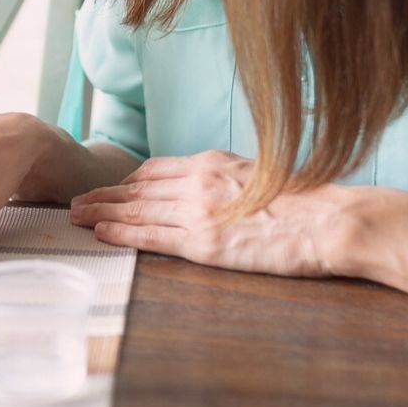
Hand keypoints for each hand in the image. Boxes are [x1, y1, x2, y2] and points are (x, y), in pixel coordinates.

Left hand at [69, 150, 360, 276]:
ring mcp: (199, 212)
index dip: (126, 179)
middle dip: (103, 194)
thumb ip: (229, 178)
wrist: (332, 221)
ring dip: (101, 212)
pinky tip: (101, 234)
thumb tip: (216, 187)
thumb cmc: (309, 201)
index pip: (155, 168)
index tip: (109, 186)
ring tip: (76, 216)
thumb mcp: (260, 174)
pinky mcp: (205, 244)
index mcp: (214, 162)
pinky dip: (121, 233)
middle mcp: (199, 181)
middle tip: (75, 200)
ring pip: (136, 210)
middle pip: (136, 187)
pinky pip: (151, 236)